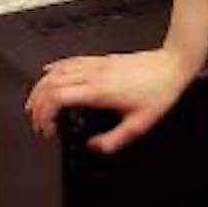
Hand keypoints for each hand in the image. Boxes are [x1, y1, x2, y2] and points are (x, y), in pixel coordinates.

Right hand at [24, 48, 196, 154]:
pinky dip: (55, 68)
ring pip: (58, 70)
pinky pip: (72, 60)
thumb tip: (95, 147)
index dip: (45, 115)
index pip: (58, 97)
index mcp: (100, 91)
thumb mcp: (140, 124)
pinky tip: (50, 73)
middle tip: (38, 122)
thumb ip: (114, 140)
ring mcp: (97, 64)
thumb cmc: (160, 89)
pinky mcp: (103, 59)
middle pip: (51, 83)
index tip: (48, 130)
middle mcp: (95, 75)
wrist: (173, 65)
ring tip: (35, 103)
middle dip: (37, 104)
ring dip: (41, 86)